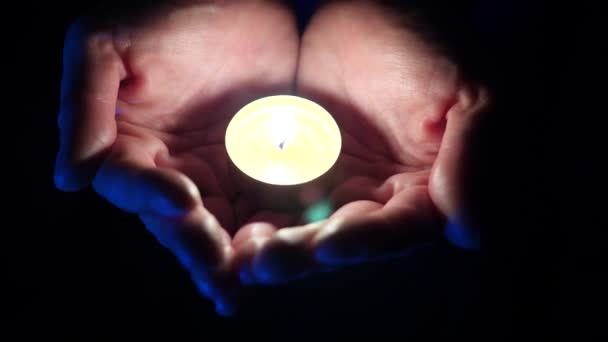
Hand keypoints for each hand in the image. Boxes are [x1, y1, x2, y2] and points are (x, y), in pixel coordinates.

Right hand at [54, 0, 298, 314]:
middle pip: (177, 220)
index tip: (183, 201)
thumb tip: (68, 179)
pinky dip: (271, 232)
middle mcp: (169, 167)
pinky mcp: (256, 169)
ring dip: (232, 257)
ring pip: (219, 225)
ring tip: (245, 283)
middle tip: (221, 276)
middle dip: (198, 248)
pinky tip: (285, 252)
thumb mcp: (107, 43)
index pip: (131, 184)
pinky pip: (261, 206)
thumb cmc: (166, 9)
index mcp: (129, 144)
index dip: (151, 195)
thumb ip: (83, 105)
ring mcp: (214, 171)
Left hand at [233, 1, 488, 284]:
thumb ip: (475, 160)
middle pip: (338, 241)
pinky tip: (223, 225)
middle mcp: (374, 200)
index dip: (366, 241)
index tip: (331, 244)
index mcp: (421, 193)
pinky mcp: (290, 170)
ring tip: (240, 255)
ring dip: (270, 246)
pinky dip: (246, 214)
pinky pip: (266, 199)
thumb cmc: (432, 45)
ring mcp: (330, 186)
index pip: (395, 230)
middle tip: (269, 261)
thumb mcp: (470, 94)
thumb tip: (470, 233)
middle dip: (304, 255)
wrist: (375, 9)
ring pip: (298, 229)